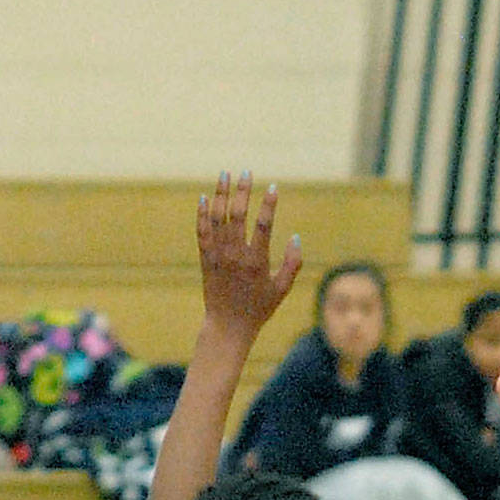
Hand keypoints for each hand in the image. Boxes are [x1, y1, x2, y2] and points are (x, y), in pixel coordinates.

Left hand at [197, 171, 302, 339]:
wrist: (228, 327)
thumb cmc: (258, 309)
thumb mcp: (281, 290)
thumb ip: (292, 264)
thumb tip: (297, 237)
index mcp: (257, 262)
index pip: (263, 225)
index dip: (268, 204)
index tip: (273, 187)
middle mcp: (236, 255)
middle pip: (238, 214)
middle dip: (242, 190)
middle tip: (246, 172)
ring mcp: (218, 256)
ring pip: (217, 218)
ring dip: (220, 194)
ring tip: (224, 175)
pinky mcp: (206, 259)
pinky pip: (202, 231)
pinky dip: (202, 213)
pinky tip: (203, 198)